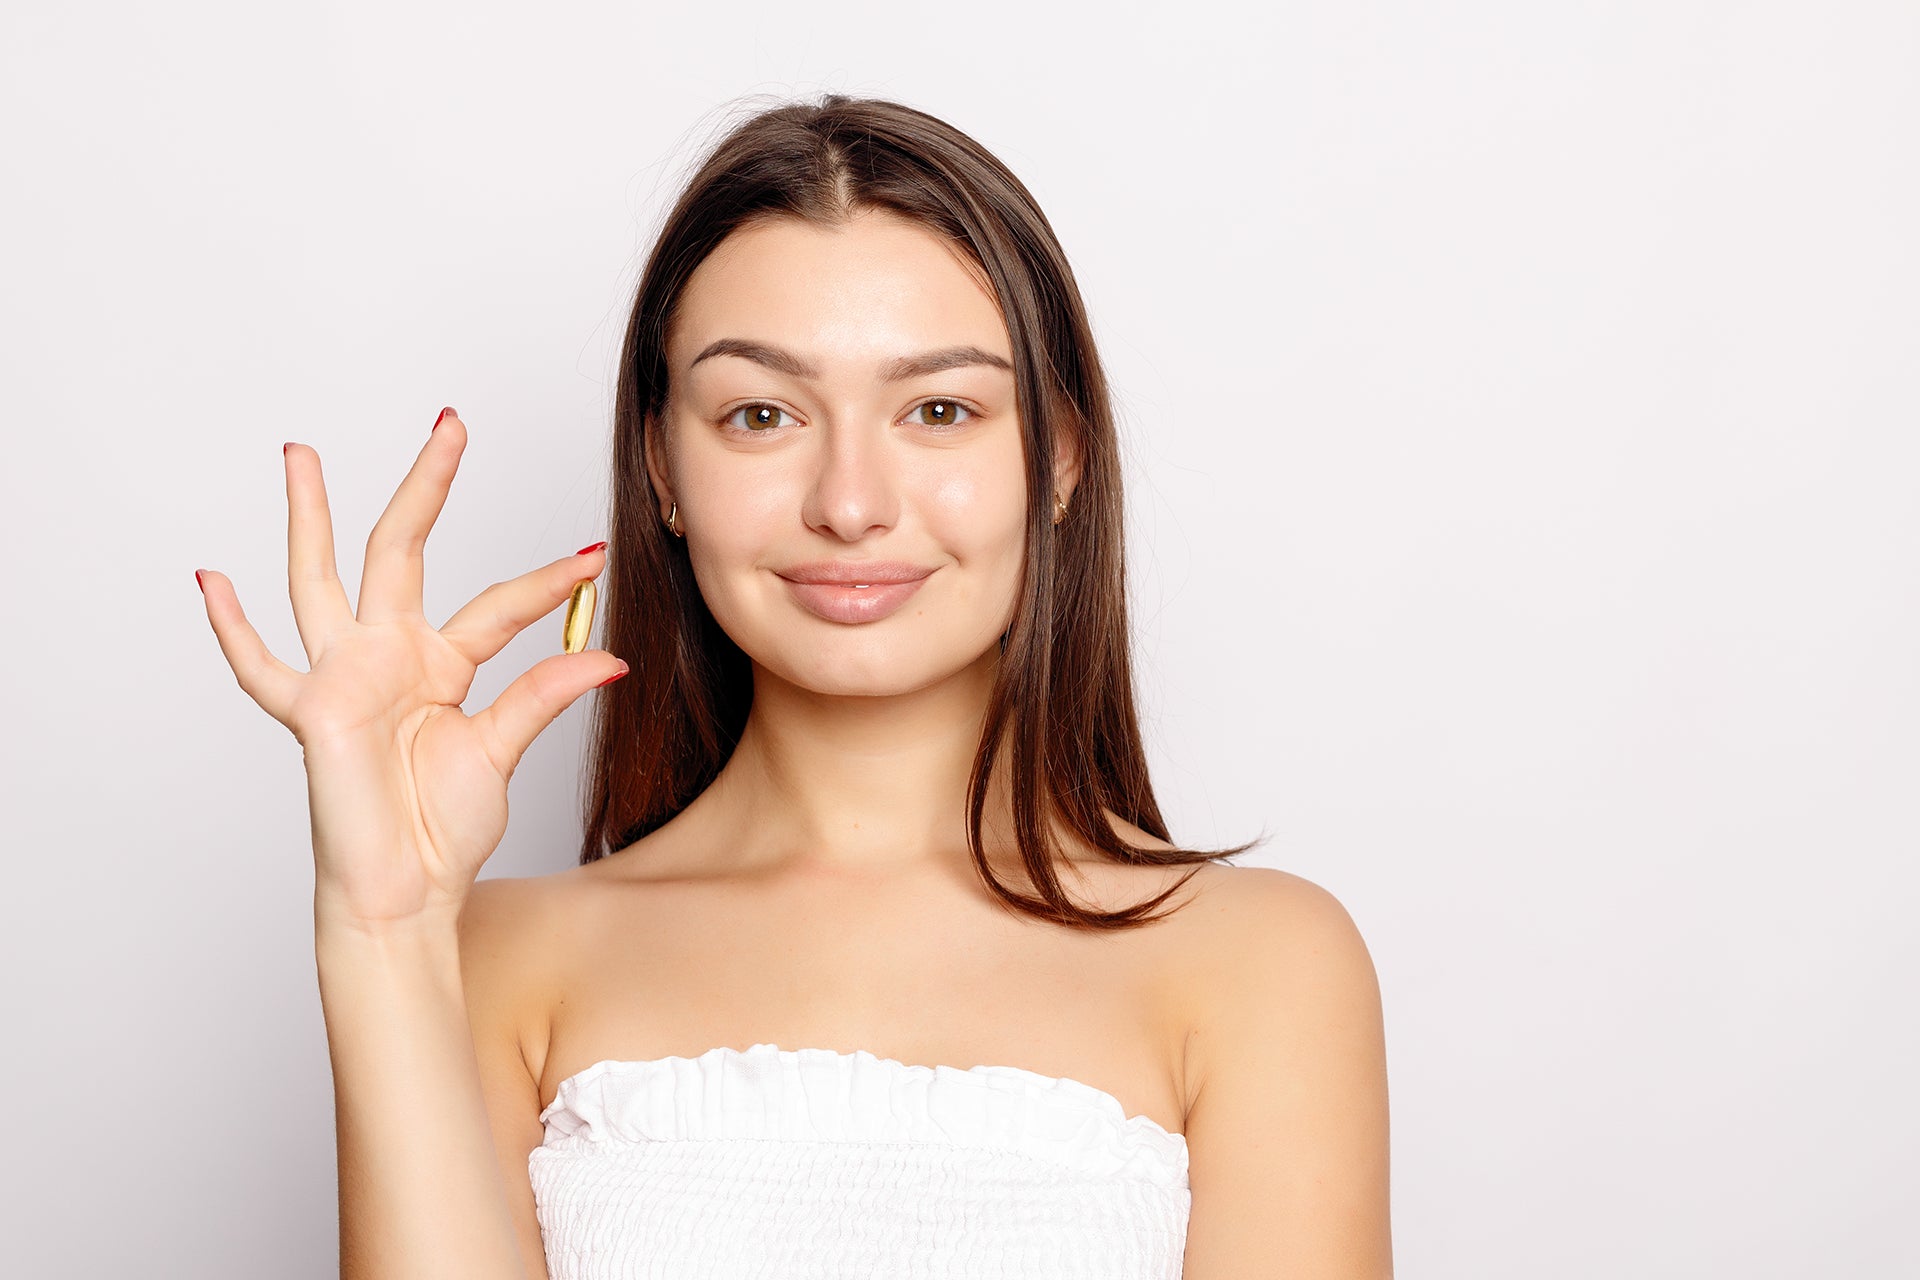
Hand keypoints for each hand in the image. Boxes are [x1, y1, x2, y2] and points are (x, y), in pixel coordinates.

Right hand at [196, 409, 625, 928]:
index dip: (546, 584)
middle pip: (404, 550)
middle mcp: (390, 657)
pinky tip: (212, 581)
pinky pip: (264, 668)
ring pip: (322, 579)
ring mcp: (346, 676)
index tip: (593, 559)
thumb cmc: (442, 829)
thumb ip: (544, 695)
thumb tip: (609, 657)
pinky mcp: (315, 710)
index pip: (497, 606)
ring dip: (311, 516)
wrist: (406, 891)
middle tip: (451, 423)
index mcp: (439, 664)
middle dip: (427, 486)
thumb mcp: (504, 750)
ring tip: (302, 453)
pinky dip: (233, 630)